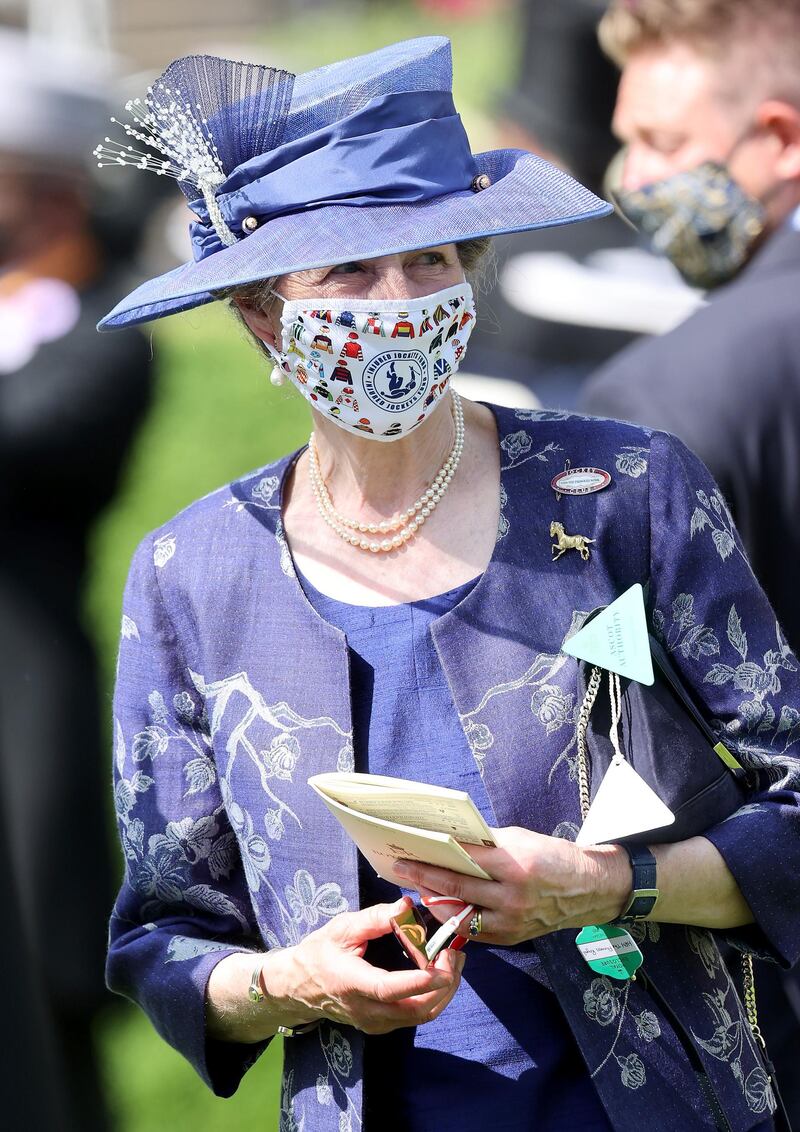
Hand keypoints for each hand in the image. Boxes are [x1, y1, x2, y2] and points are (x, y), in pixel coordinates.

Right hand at [264, 896, 464, 1034]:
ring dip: (443, 992)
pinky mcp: (381, 1025)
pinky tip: (437, 975)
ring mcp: (374, 1023)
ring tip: (453, 962)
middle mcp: (366, 1010)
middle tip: (454, 954)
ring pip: (419, 1016)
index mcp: (353, 983)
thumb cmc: (319, 952)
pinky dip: (432, 998)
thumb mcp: (342, 928)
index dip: (420, 980)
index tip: (444, 965)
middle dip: (444, 984)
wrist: (298, 986)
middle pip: (415, 1009)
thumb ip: (374, 918)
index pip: (390, 989)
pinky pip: (414, 1017)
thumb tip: (406, 906)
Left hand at [393, 828, 629, 945]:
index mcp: (515, 865)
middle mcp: (512, 897)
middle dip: (424, 878)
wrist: (589, 889)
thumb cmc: (553, 856)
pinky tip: (443, 905)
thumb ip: (486, 844)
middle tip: (401, 868)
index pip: (464, 860)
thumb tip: (451, 842)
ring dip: (436, 902)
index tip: (410, 850)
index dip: (434, 855)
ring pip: (460, 917)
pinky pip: (474, 931)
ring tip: (419, 888)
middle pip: (456, 888)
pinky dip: (455, 917)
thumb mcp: (521, 839)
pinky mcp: (512, 937)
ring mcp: (512, 922)